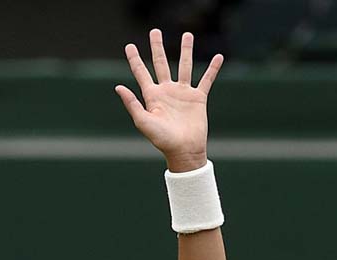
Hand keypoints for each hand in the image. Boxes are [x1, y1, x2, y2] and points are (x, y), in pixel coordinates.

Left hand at [115, 29, 223, 171]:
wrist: (183, 151)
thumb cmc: (162, 140)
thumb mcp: (144, 122)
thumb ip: (132, 104)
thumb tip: (118, 87)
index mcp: (152, 96)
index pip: (141, 73)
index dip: (135, 59)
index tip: (129, 46)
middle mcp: (167, 92)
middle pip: (161, 63)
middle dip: (157, 47)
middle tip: (155, 31)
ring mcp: (183, 94)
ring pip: (184, 66)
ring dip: (186, 50)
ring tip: (187, 35)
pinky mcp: (198, 98)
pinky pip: (206, 79)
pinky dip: (212, 68)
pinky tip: (218, 56)